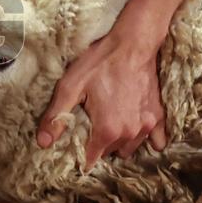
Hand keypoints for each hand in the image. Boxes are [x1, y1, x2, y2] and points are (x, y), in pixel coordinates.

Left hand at [36, 28, 166, 168]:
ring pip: (129, 147)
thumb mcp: (70, 87)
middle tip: (90, 124)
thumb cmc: (99, 63)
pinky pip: (155, 140)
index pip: (90, 159)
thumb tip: (43, 143)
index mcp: (107, 130)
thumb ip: (56, 117)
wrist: (133, 44)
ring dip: (118, 141)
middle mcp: (130, 133)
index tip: (75, 145)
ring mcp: (147, 126)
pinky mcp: (158, 116)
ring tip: (109, 121)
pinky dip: (145, 137)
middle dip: (97, 144)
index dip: (80, 154)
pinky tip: (133, 124)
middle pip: (109, 152)